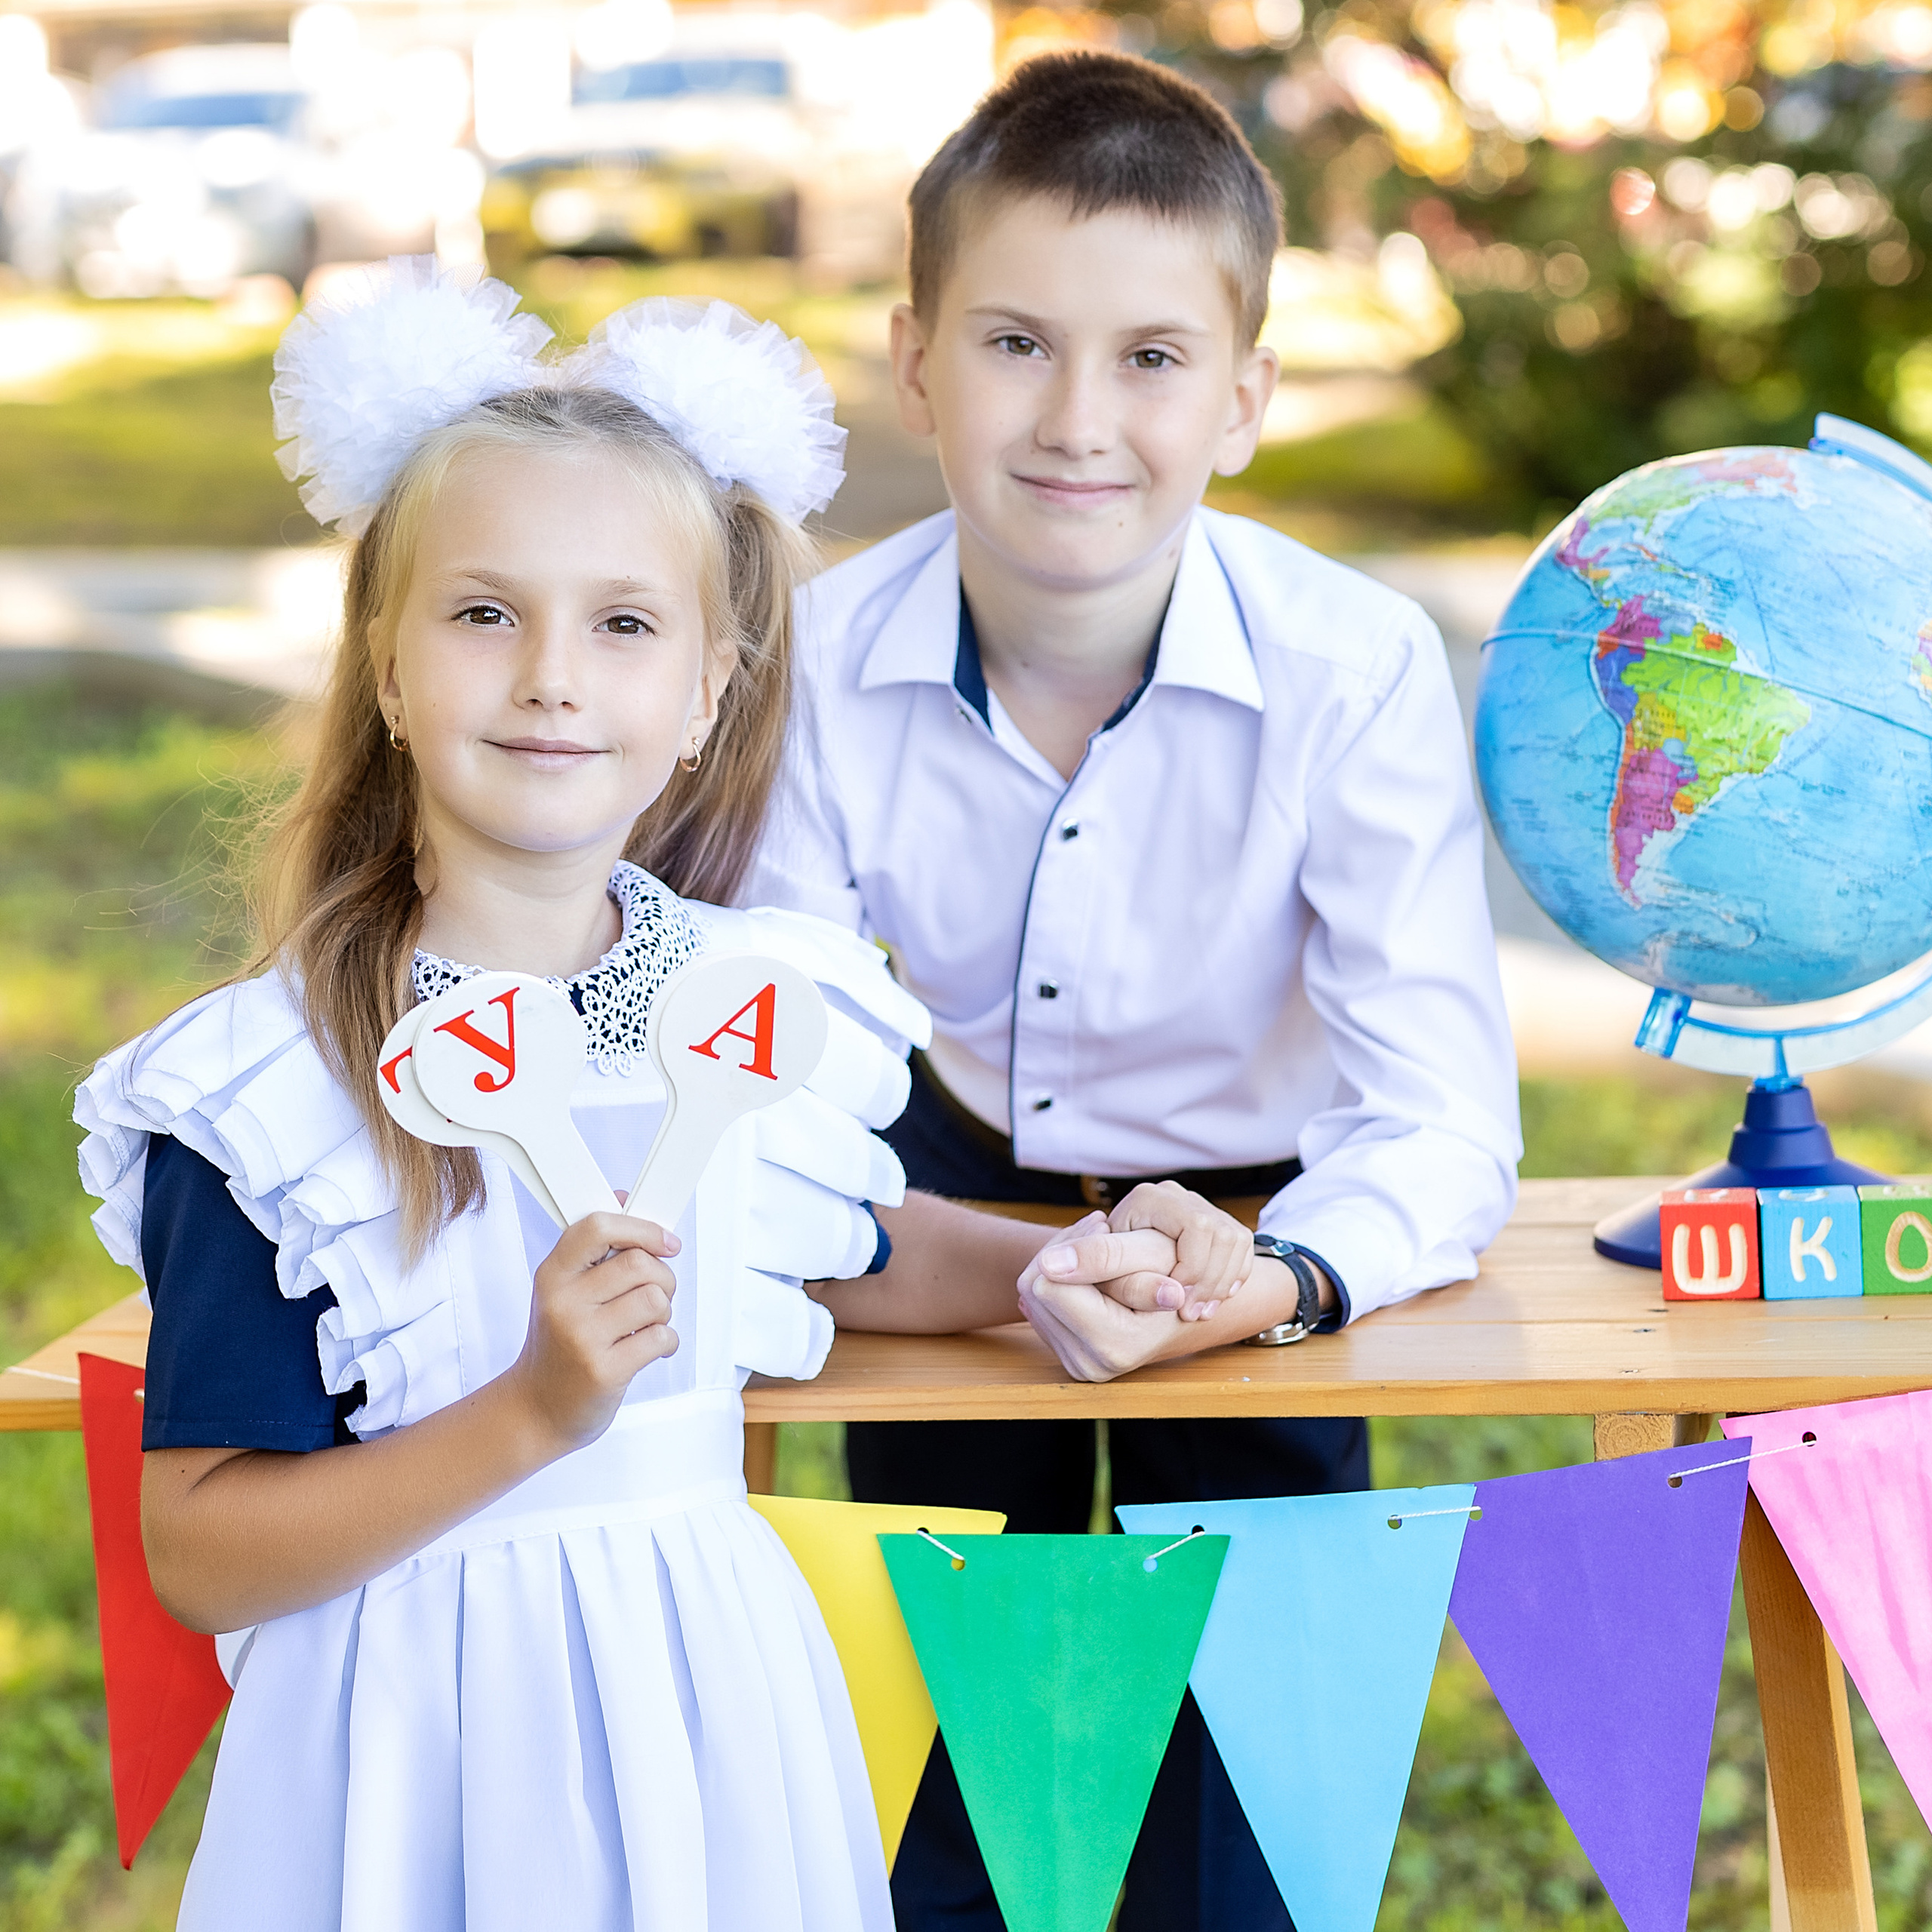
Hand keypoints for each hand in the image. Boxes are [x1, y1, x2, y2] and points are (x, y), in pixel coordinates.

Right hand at [505, 1212, 679, 1455]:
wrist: (537, 1410)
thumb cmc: (559, 1345)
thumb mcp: (564, 1292)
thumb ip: (594, 1249)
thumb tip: (623, 1198)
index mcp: (553, 1275)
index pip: (597, 1227)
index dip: (640, 1228)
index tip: (665, 1241)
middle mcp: (563, 1302)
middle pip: (639, 1263)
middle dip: (663, 1276)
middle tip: (655, 1294)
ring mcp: (582, 1337)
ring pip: (656, 1299)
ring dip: (664, 1312)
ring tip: (645, 1325)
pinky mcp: (605, 1370)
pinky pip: (662, 1337)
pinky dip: (666, 1342)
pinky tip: (646, 1349)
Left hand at [1020, 1213, 1186, 1382]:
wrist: (1188, 1302)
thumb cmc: (1178, 1270)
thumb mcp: (1150, 1251)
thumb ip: (1102, 1256)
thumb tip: (1047, 1266)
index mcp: (1116, 1345)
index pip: (1049, 1286)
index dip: (1073, 1246)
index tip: (1104, 1224)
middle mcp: (1094, 1366)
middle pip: (1033, 1291)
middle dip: (1061, 1252)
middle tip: (1101, 1229)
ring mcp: (1080, 1366)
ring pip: (1029, 1296)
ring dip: (1056, 1263)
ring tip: (1097, 1247)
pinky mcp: (1070, 1359)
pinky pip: (1037, 1308)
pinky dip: (1058, 1282)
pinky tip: (1089, 1271)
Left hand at [1103, 1182, 1251, 1319]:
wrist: (1134, 1262)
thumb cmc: (1114, 1264)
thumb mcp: (1102, 1263)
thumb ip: (1093, 1262)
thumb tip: (1053, 1266)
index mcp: (1149, 1199)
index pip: (1194, 1226)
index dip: (1189, 1268)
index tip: (1174, 1302)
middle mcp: (1179, 1196)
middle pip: (1220, 1235)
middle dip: (1208, 1280)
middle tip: (1189, 1313)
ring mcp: (1204, 1208)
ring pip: (1236, 1241)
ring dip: (1221, 1283)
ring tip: (1198, 1312)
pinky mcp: (1225, 1226)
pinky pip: (1244, 1251)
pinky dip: (1232, 1279)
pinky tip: (1211, 1301)